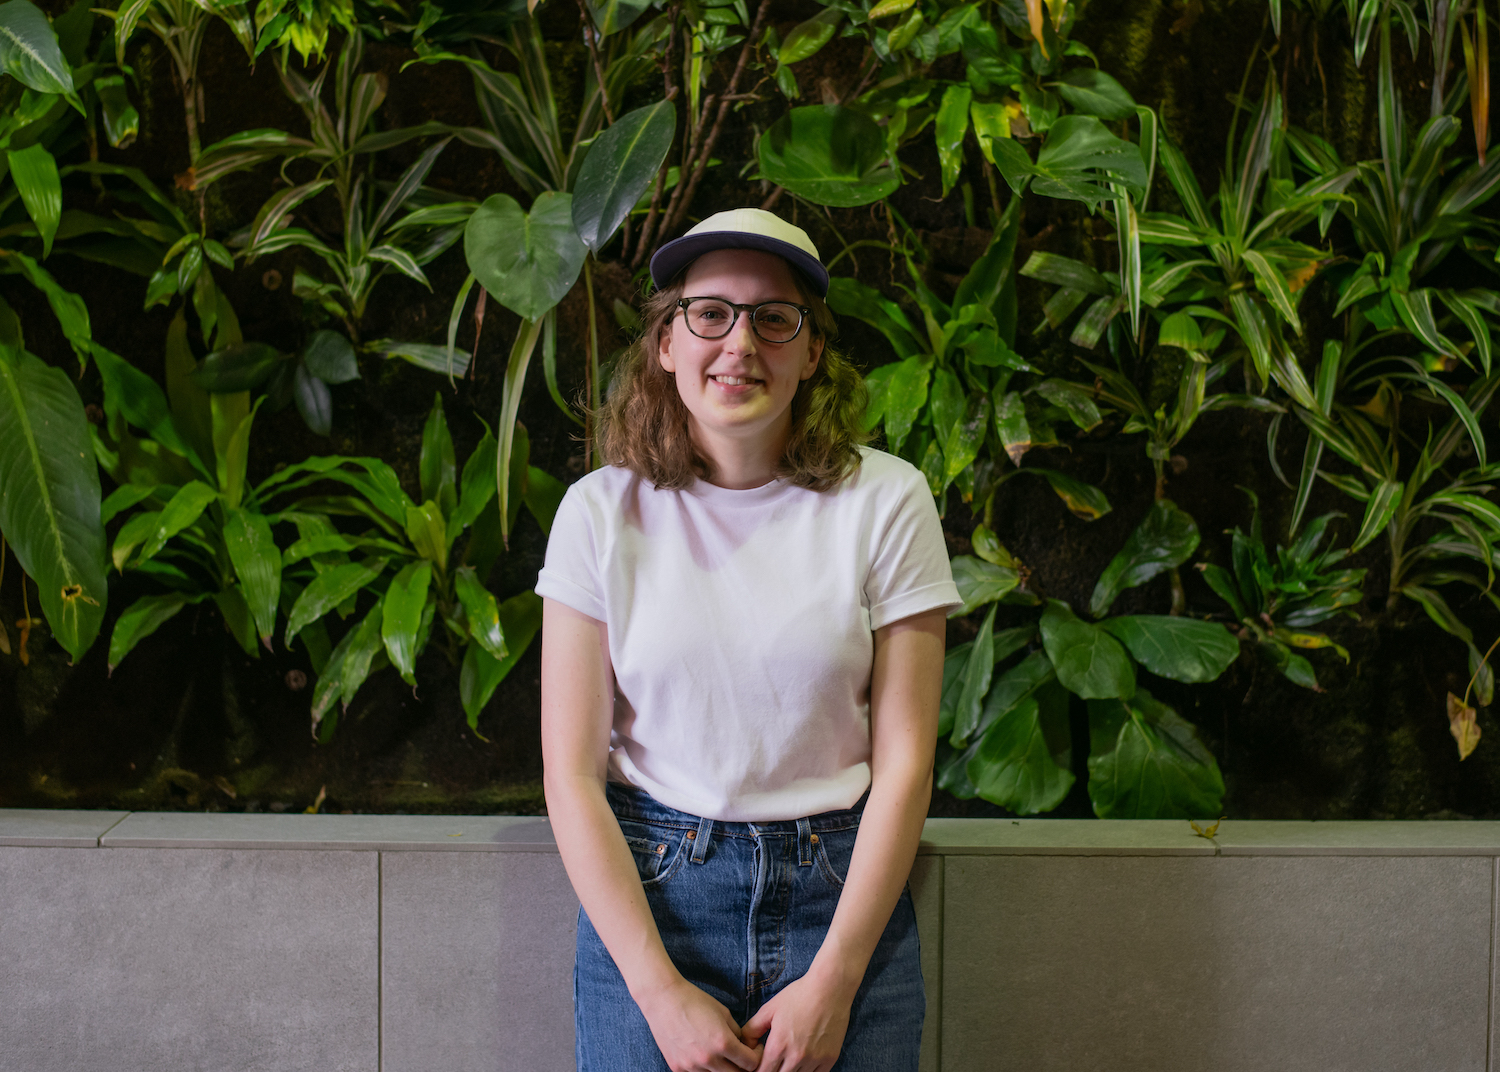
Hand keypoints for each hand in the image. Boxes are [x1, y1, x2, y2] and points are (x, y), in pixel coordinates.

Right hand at [637, 976, 764, 1071]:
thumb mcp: (723, 1012)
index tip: (754, 1049)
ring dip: (723, 1068)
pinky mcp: (677, 1069)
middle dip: (742, 1065)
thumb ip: (736, 1032)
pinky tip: (703, 1054)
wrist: (663, 999)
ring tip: (719, 1052)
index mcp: (723, 1043)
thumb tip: (743, 1046)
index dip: (756, 1056)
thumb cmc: (694, 1001)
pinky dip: (704, 1069)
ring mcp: (691, 1066)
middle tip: (740, 1054)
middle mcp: (708, 1059)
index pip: (750, 1064)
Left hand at [739, 970, 852, 1071]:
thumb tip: (746, 1046)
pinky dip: (808, 1071)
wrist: (830, 988)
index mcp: (778, 1046)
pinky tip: (805, 1060)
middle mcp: (796, 1057)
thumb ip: (752, 1029)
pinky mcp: (829, 1059)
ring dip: (791, 1071)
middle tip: (775, 1061)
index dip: (759, 1070)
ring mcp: (814, 1060)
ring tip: (789, 1058)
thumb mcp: (769, 1009)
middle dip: (774, 1071)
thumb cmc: (798, 996)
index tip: (762, 1063)